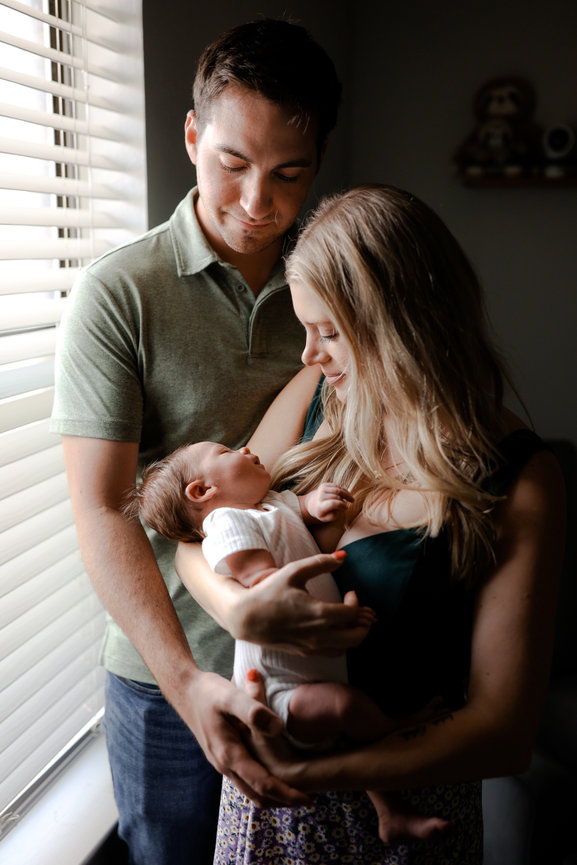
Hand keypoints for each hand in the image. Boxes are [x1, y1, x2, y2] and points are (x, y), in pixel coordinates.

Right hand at [172, 668, 310, 807]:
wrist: (185, 690)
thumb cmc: (208, 692)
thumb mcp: (231, 697)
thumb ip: (254, 711)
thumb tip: (278, 729)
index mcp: (229, 755)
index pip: (263, 784)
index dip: (287, 794)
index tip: (309, 799)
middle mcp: (224, 765)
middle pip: (257, 795)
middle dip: (283, 800)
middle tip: (309, 799)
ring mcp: (222, 762)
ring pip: (250, 790)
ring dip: (273, 794)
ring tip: (296, 789)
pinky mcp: (222, 756)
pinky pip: (245, 779)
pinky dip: (262, 784)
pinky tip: (274, 772)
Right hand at [232, 552, 374, 655]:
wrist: (246, 618)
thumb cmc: (269, 592)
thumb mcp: (294, 572)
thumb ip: (321, 562)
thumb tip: (344, 556)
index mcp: (319, 614)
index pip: (352, 613)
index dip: (356, 602)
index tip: (350, 593)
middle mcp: (319, 635)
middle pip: (357, 637)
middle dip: (363, 623)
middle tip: (356, 610)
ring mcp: (312, 647)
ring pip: (346, 647)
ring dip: (352, 633)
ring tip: (345, 618)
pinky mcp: (305, 653)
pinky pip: (332, 652)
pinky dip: (339, 642)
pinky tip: (332, 628)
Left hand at [302, 483, 353, 522]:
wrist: (312, 504)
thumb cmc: (322, 513)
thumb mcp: (327, 518)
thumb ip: (334, 515)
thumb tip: (339, 508)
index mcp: (319, 506)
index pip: (333, 504)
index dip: (342, 505)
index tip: (346, 508)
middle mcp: (319, 496)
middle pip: (337, 497)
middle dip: (343, 502)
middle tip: (346, 507)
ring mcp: (321, 489)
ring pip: (338, 490)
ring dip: (346, 495)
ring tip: (352, 500)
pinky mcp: (324, 485)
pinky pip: (337, 486)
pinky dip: (344, 491)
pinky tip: (347, 495)